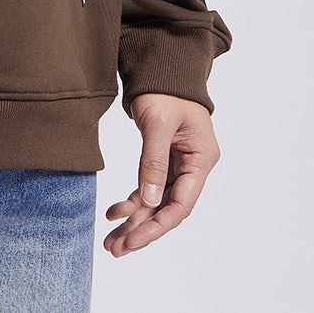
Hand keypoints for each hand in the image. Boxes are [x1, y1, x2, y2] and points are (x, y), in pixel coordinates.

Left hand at [103, 92, 219, 257]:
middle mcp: (193, 165)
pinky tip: (114, 212)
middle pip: (167, 208)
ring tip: (111, 241)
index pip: (181, 203)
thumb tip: (149, 201)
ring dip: (135, 220)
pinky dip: (132, 200)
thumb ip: (154, 161)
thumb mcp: (158, 123)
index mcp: (201, 159)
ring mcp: (179, 164)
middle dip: (142, 229)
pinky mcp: (163, 158)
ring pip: (156, 201)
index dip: (157, 224)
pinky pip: (148, 187)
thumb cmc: (164, 87)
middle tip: (116, 249)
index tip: (134, 240)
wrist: (160, 63)